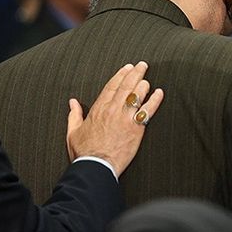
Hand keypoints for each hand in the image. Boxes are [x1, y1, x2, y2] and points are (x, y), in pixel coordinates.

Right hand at [66, 61, 163, 175]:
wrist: (96, 166)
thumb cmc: (84, 152)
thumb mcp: (73, 132)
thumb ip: (74, 115)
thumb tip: (72, 102)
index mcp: (98, 109)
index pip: (111, 86)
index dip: (120, 75)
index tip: (127, 68)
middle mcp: (112, 110)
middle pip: (126, 86)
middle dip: (135, 73)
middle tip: (142, 65)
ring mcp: (125, 118)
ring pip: (137, 95)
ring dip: (143, 84)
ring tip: (147, 78)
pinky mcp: (136, 128)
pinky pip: (148, 110)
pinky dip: (155, 100)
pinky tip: (160, 93)